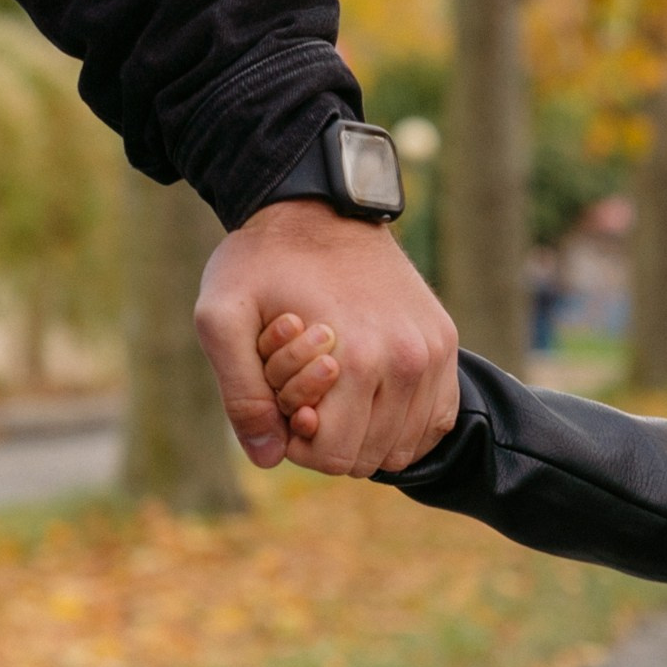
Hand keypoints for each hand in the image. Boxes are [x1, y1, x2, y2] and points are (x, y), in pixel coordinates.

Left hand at [196, 204, 459, 474]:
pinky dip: (402, 424)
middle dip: (332, 438)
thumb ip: (239, 394)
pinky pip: (436, 419)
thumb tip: (269, 456)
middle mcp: (408, 360)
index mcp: (358, 360)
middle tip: (307, 395)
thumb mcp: (220, 319)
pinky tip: (370, 397)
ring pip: (406, 446)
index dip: (299, 445)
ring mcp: (434, 351)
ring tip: (338, 389)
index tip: (283, 408)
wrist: (316, 208)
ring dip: (367, 431)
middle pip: (371, 457)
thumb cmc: (261, 263)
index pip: (336, 457)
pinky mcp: (445, 342)